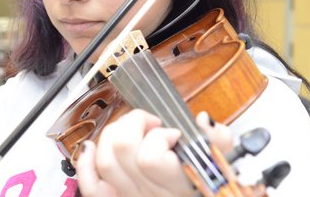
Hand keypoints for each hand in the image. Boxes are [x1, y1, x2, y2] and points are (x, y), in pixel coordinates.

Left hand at [75, 109, 232, 196]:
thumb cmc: (210, 186)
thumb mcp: (224, 164)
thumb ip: (218, 141)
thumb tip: (202, 120)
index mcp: (179, 184)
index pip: (151, 157)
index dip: (158, 136)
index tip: (173, 134)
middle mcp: (151, 194)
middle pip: (122, 151)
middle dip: (134, 124)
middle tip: (152, 124)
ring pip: (104, 161)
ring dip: (114, 135)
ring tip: (133, 131)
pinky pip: (91, 186)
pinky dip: (85, 162)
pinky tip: (92, 147)